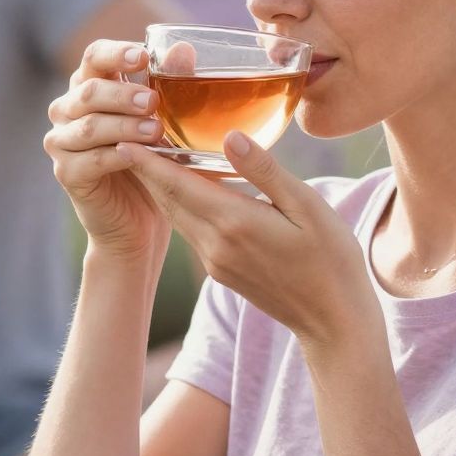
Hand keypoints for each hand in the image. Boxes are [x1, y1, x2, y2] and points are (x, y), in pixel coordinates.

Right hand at [45, 39, 173, 264]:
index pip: (93, 57)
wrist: (138, 222)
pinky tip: (138, 156)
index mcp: (89, 87)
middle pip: (88, 91)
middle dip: (122, 94)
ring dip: (123, 126)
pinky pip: (90, 160)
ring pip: (89, 126)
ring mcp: (62, 143)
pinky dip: (116, 156)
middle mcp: (67, 111)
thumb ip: (170, 86)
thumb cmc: (152, 163)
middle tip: (153, 101)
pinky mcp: (66, 174)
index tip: (143, 57)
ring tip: (156, 131)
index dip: (115, 54)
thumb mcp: (164, 121)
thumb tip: (183, 51)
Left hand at [118, 129, 382, 348]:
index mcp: (235, 222)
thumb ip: (264, 171)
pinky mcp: (220, 272)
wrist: (332, 321)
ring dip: (160, 187)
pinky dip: (181, 205)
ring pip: (177, 216)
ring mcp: (215, 262)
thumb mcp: (307, 206)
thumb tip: (230, 136)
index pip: (178, 184)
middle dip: (145, 168)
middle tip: (127, 134)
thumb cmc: (331, 259)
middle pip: (168, 200)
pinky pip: (191, 231)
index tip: (123, 135)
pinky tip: (185, 188)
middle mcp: (215, 244)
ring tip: (149, 155)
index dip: (148, 160)